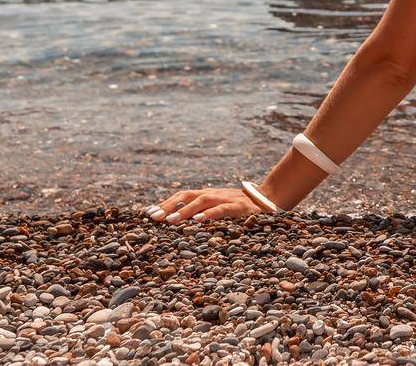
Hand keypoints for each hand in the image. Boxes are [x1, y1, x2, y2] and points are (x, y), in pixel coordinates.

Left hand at [146, 187, 263, 223]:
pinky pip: (221, 209)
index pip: (182, 196)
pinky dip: (208, 214)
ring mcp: (225, 198)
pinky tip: (197, 221)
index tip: (148, 213)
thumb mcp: (219, 207)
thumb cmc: (240, 207)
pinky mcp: (238, 206)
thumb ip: (202, 211)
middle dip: (168, 205)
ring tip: (171, 221)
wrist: (268, 198)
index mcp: (207, 195)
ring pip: (201, 201)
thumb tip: (179, 220)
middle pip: (186, 195)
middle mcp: (213, 194)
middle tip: (152, 217)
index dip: (165, 203)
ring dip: (185, 210)